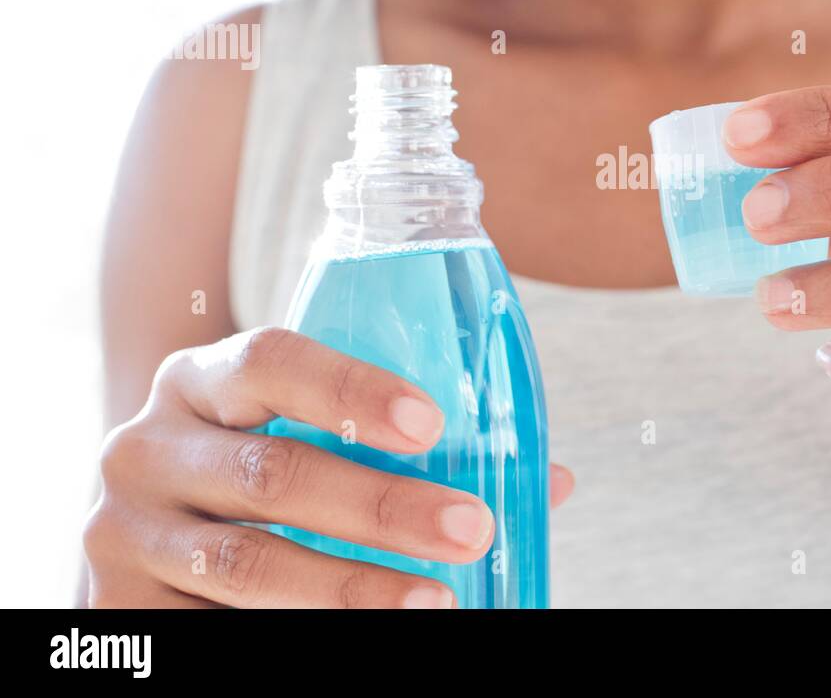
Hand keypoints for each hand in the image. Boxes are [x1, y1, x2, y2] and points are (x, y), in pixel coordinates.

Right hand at [84, 327, 573, 607]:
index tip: (431, 425)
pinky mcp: (117, 610)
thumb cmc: (249, 472)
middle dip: (380, 507)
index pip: (268, 361)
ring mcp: (123, 532)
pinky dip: (300, 627)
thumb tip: (549, 480)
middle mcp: (146, 447)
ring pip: (246, 564)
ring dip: (350, 587)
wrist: (140, 534)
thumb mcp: (296, 437)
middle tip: (470, 527)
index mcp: (198, 381)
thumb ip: (401, 446)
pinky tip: (369, 633)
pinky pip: (218, 624)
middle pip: (271, 474)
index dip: (349, 389)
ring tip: (437, 599)